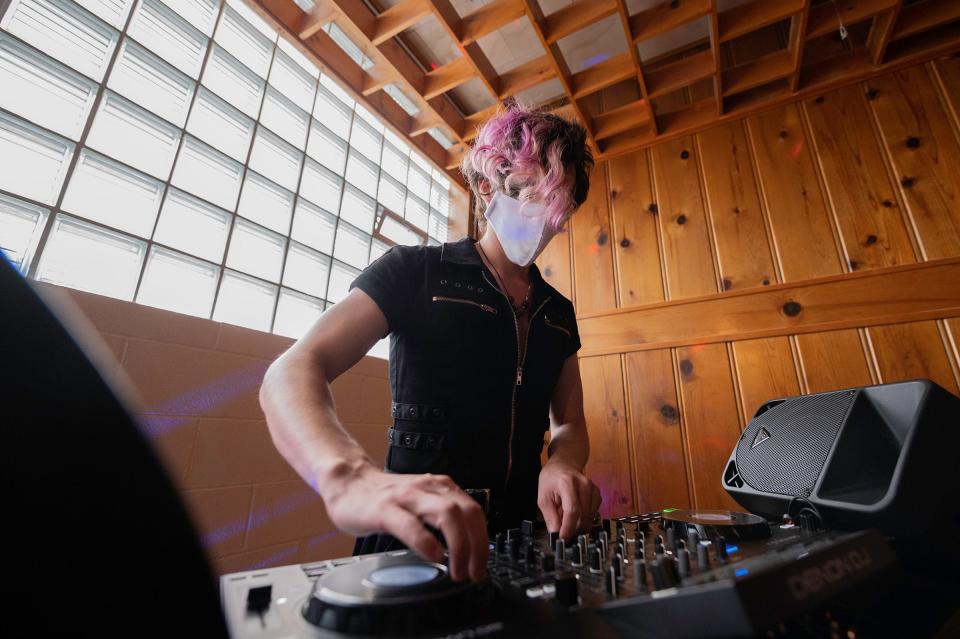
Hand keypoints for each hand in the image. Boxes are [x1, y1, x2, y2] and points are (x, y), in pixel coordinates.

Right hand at [320, 463, 487, 581]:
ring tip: (457, 569)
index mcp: (439, 488)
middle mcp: (427, 488)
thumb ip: (442, 518)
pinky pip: (410, 524)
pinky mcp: (383, 509)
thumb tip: (466, 547)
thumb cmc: (383, 497)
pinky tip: (433, 555)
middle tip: (474, 573)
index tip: (481, 565)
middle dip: (477, 546)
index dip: (483, 541)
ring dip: (459, 545)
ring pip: (446, 514)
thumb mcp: (421, 502)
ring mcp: (405, 497)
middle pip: (467, 512)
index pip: (474, 511)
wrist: (347, 481)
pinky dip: (426, 541)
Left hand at [537, 460, 600, 539]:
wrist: (564, 464)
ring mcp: (593, 488)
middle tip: (563, 533)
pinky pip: (593, 513)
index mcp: (567, 483)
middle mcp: (584, 484)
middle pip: (583, 516)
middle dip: (573, 529)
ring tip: (567, 520)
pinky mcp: (597, 493)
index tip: (562, 538)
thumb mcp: (543, 497)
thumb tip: (556, 534)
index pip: (572, 510)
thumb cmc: (551, 479)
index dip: (568, 528)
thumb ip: (550, 516)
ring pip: (590, 517)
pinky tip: (576, 515)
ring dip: (579, 525)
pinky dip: (584, 519)